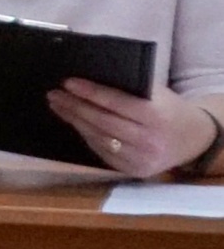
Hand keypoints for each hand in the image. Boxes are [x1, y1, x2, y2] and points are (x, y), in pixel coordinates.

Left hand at [45, 78, 222, 182]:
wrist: (193, 140)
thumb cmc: (170, 110)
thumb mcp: (159, 95)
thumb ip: (131, 88)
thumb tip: (91, 77)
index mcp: (157, 117)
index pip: (116, 103)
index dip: (90, 92)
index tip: (67, 82)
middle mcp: (148, 140)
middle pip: (102, 122)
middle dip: (75, 107)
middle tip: (54, 94)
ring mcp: (140, 159)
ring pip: (99, 138)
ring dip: (74, 121)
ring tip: (58, 106)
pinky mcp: (133, 171)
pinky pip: (102, 152)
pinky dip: (86, 136)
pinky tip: (74, 123)